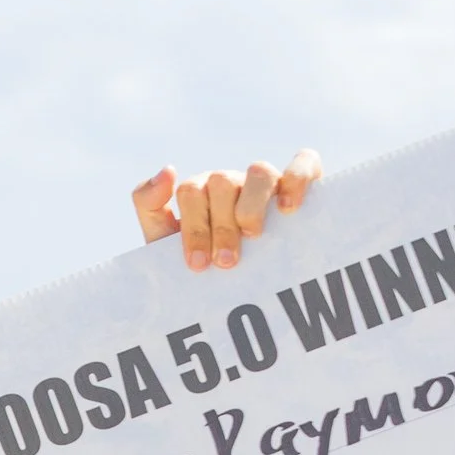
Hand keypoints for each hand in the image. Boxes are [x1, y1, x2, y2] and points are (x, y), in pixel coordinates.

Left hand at [133, 150, 322, 270]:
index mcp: (198, 192)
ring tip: (254, 238)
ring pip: (259, 172)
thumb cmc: (206, 264)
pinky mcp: (300, 182)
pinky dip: (297, 179)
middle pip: (222, 182)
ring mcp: (264, 181)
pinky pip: (304, 163)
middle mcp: (230, 182)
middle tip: (225, 263)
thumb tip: (168, 170)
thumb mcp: (166, 243)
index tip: (199, 264)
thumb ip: (150, 208)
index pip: (190, 192)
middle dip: (221, 227)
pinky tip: (289, 208)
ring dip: (252, 207)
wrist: (242, 291)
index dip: (194, 228)